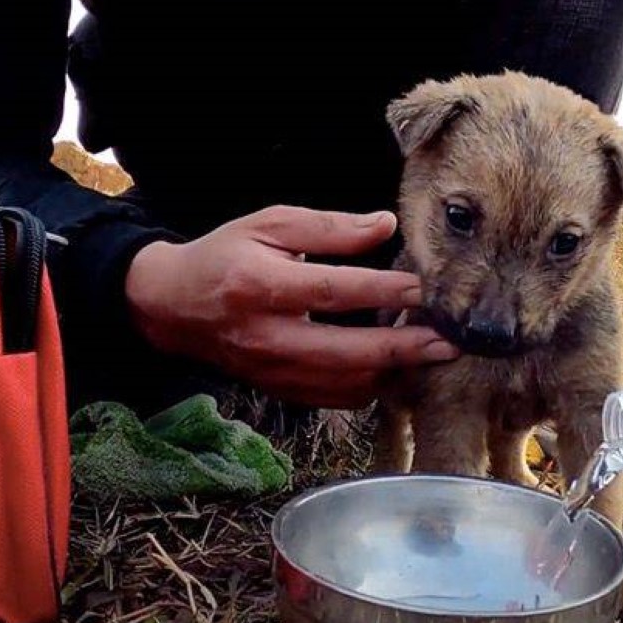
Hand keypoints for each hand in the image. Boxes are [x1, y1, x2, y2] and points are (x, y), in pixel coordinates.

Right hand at [124, 205, 458, 407]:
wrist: (171, 307)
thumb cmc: (226, 256)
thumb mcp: (269, 224)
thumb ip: (329, 226)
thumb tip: (386, 224)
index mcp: (259, 285)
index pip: (333, 290)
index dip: (383, 291)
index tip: (425, 289)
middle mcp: (266, 336)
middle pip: (346, 351)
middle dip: (404, 349)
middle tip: (451, 341)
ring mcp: (272, 371)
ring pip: (345, 382)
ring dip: (395, 370)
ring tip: (434, 353)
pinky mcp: (280, 390)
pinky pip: (336, 398)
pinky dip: (373, 385)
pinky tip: (400, 368)